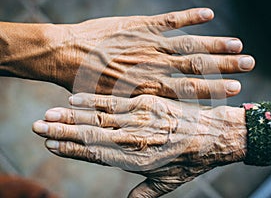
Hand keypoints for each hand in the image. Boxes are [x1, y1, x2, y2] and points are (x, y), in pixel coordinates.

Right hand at [33, 93, 246, 196]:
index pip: (95, 155)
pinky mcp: (147, 102)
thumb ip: (143, 193)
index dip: (71, 150)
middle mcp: (134, 139)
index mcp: (136, 161)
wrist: (215, 134)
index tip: (50, 145)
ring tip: (49, 114)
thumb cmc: (190, 160)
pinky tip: (75, 100)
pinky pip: (114, 102)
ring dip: (71, 116)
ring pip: (98, 117)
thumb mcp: (166, 182)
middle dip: (62, 131)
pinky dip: (92, 101)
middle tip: (37, 126)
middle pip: (91, 135)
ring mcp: (140, 118)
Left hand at [46, 8, 253, 98]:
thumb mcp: (112, 105)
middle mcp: (154, 66)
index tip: (236, 88)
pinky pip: (170, 20)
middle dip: (225, 65)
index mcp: (149, 87)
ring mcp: (149, 44)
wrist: (66, 55)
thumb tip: (151, 119)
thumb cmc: (86, 84)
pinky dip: (190, 16)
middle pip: (197, 65)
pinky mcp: (141, 26)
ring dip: (215, 42)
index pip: (190, 89)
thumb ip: (135, 109)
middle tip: (250, 64)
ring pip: (189, 43)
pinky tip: (208, 14)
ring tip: (238, 43)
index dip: (215, 88)